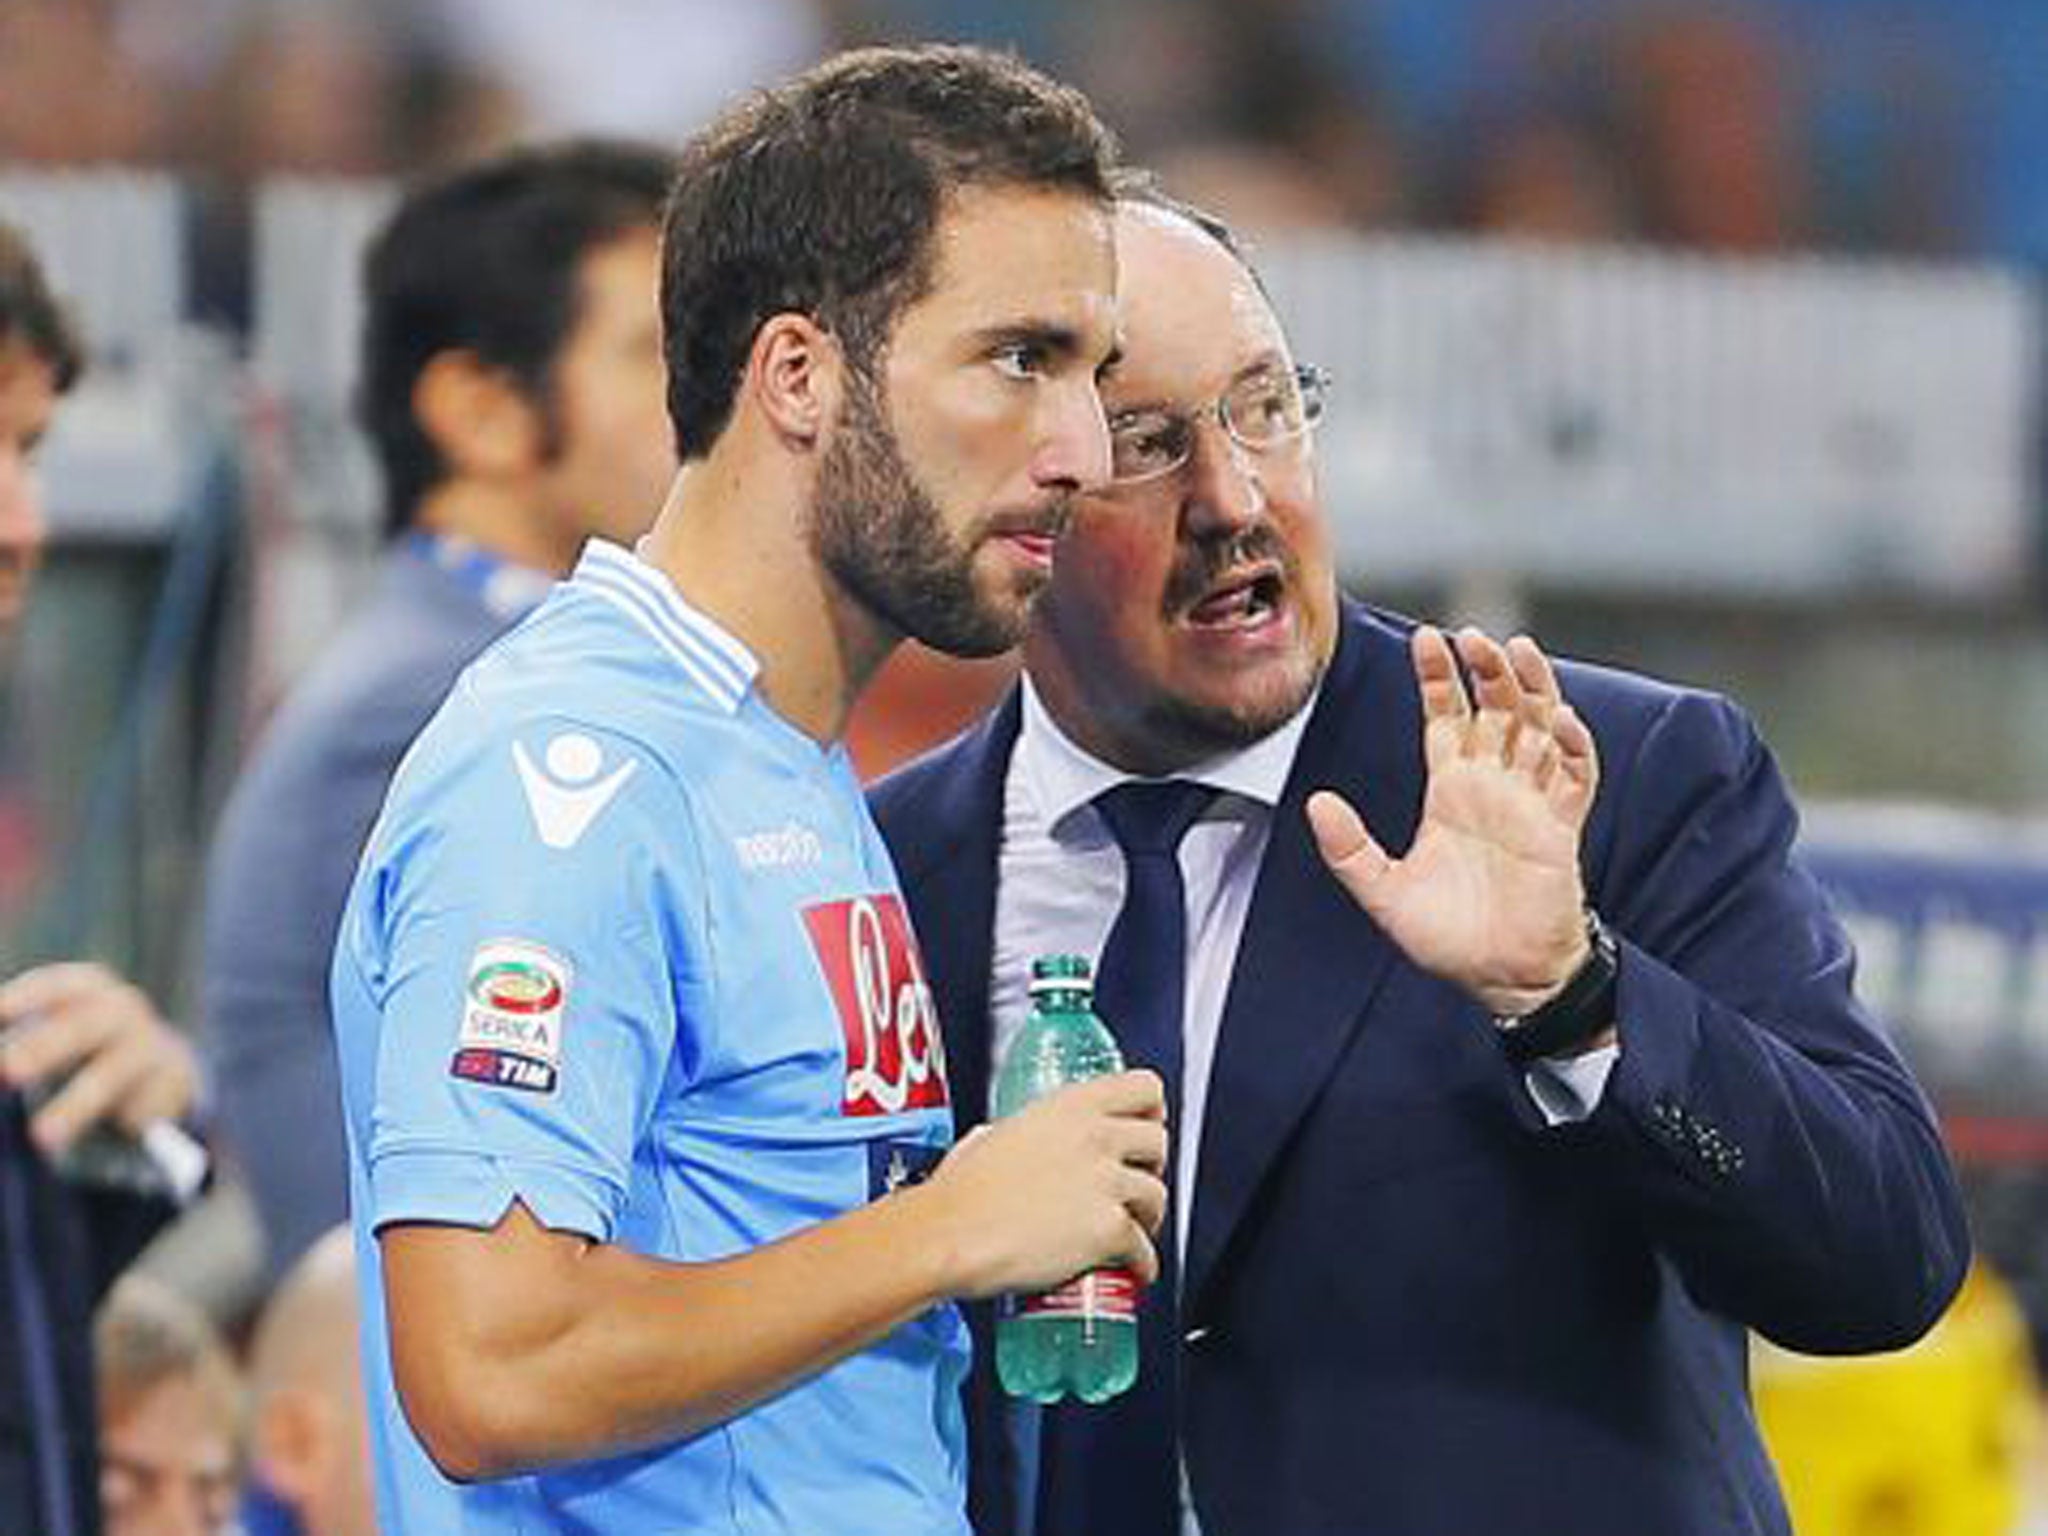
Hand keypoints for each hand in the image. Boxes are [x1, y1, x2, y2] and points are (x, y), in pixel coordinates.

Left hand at [0, 962, 199, 1153]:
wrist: (160, 1066)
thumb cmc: (87, 1042)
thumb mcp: (61, 1026)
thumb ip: (22, 1042)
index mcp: (91, 989)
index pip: (60, 986)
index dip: (30, 996)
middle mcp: (122, 1010)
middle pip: (84, 1025)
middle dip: (45, 1046)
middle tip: (8, 1070)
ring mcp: (148, 1043)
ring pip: (111, 1074)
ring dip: (74, 1105)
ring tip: (41, 1136)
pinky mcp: (171, 1079)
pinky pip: (142, 1104)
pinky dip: (128, 1118)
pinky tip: (110, 1133)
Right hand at [921, 1071, 1167, 1299]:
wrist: (950, 1235)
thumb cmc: (959, 1192)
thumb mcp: (990, 1136)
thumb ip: (1015, 1133)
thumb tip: (1009, 1142)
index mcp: (1069, 1106)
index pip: (1143, 1087)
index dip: (1151, 1108)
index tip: (1147, 1122)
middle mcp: (1096, 1137)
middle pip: (1158, 1141)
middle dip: (1151, 1165)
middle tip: (1135, 1181)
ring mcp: (1106, 1183)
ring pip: (1158, 1195)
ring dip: (1149, 1215)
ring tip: (1135, 1228)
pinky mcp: (1109, 1230)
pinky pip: (1145, 1249)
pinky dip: (1143, 1263)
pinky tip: (1134, 1269)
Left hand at [1307, 625, 1599, 1016]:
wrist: (1500, 978)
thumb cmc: (1447, 937)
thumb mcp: (1384, 892)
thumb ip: (1350, 850)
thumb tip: (1317, 804)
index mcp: (1449, 791)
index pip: (1445, 717)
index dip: (1437, 678)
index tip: (1426, 638)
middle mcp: (1492, 786)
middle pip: (1495, 709)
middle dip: (1485, 670)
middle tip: (1471, 636)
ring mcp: (1530, 802)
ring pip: (1538, 728)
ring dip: (1532, 688)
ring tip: (1516, 651)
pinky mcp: (1562, 827)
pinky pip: (1576, 775)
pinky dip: (1573, 745)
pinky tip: (1558, 720)